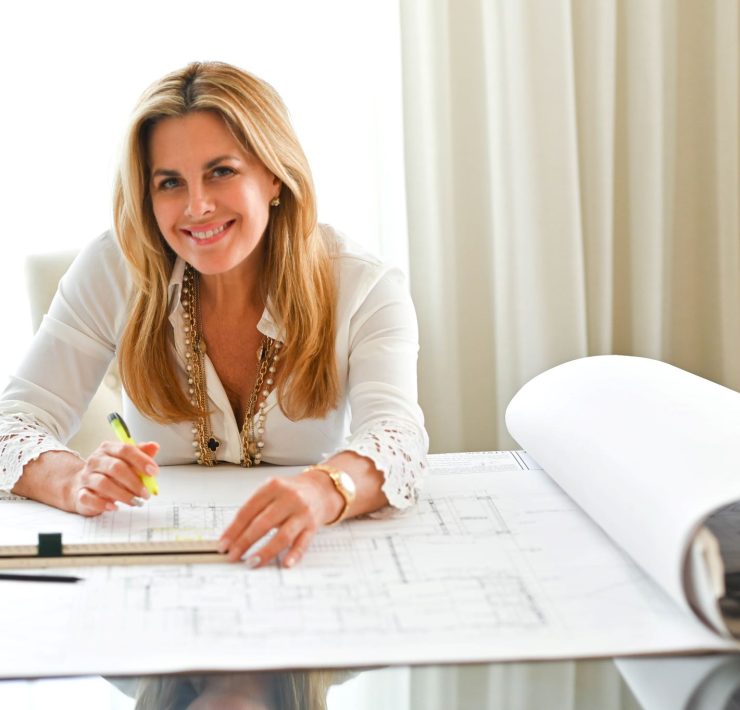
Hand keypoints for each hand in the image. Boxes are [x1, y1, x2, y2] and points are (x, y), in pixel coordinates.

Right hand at [69, 441, 159, 515]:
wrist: (83, 486)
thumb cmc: (110, 473)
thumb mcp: (127, 461)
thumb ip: (142, 454)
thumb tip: (154, 446)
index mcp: (109, 449)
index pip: (126, 450)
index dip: (142, 461)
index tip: (154, 473)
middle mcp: (96, 460)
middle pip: (116, 467)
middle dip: (134, 482)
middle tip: (145, 493)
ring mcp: (86, 477)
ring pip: (103, 484)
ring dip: (123, 495)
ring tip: (135, 502)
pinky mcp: (80, 493)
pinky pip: (88, 498)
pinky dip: (103, 504)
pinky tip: (115, 507)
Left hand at [218, 471, 342, 568]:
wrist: (320, 489)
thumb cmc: (290, 493)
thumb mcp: (270, 492)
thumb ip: (254, 509)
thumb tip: (232, 537)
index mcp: (273, 487)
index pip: (248, 511)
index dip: (233, 530)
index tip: (223, 544)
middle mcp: (289, 498)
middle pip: (263, 523)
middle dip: (244, 542)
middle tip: (233, 556)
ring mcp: (302, 513)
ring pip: (282, 535)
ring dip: (265, 551)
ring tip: (251, 562)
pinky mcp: (313, 526)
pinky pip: (303, 543)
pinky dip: (294, 554)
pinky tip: (285, 563)